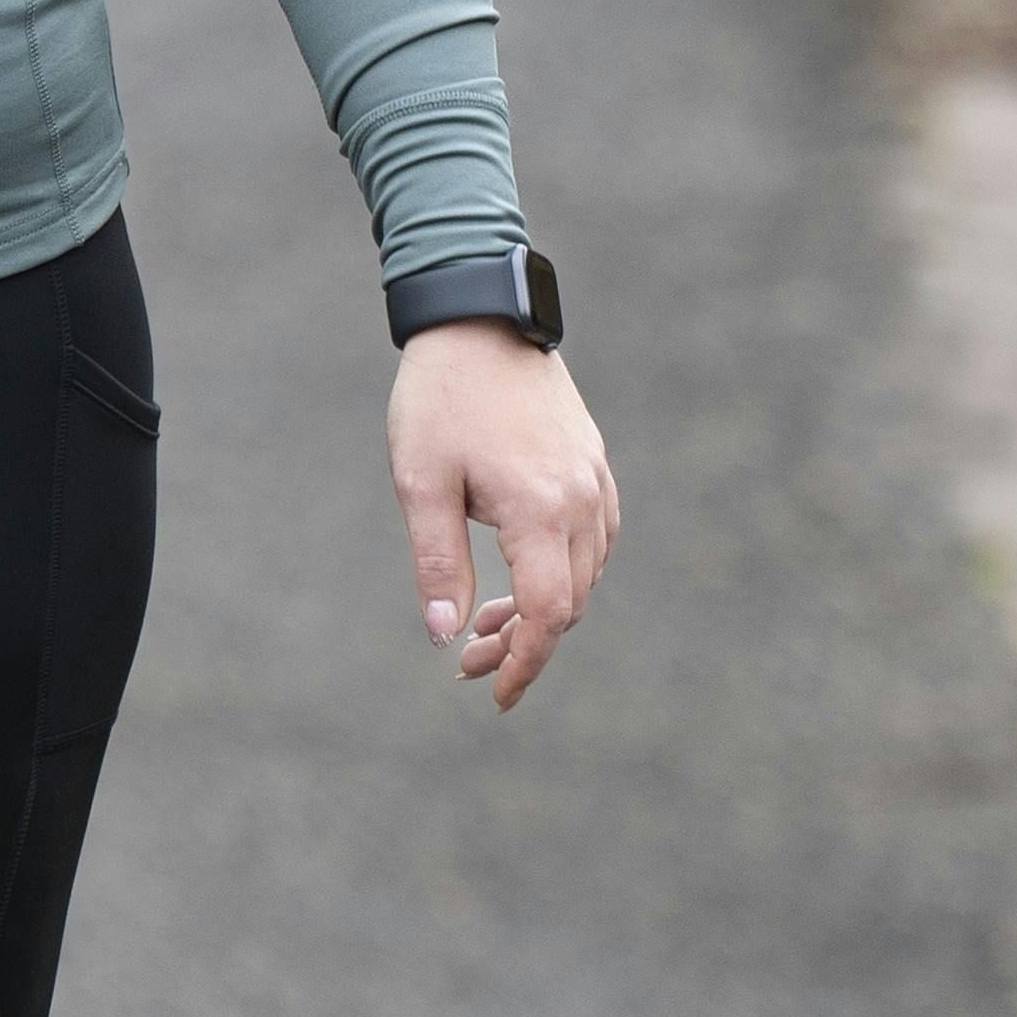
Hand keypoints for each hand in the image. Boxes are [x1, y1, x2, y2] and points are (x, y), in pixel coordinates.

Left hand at [388, 321, 616, 710]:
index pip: (546, 615)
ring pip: (584, 575)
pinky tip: (521, 575)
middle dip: (523, 645)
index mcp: (538, 509)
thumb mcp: (420, 483)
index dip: (524, 664)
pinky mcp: (593, 464)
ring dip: (542, 610)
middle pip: (568, 604)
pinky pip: (595, 539)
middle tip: (469, 662)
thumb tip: (445, 636)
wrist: (478, 318)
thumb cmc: (440, 399)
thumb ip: (436, 563)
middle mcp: (579, 500)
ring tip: (484, 622)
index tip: (496, 697)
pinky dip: (563, 572)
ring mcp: (593, 480)